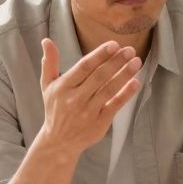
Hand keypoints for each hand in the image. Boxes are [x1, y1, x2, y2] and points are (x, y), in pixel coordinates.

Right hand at [39, 38, 141, 155]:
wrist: (59, 142)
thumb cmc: (55, 109)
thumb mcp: (47, 86)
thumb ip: (50, 63)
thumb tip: (46, 41)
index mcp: (63, 87)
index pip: (84, 67)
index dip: (99, 55)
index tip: (114, 44)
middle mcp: (75, 99)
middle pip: (99, 77)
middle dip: (116, 62)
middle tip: (130, 49)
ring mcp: (88, 112)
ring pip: (109, 90)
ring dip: (124, 75)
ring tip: (136, 62)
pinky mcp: (100, 123)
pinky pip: (115, 105)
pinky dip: (126, 94)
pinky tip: (135, 82)